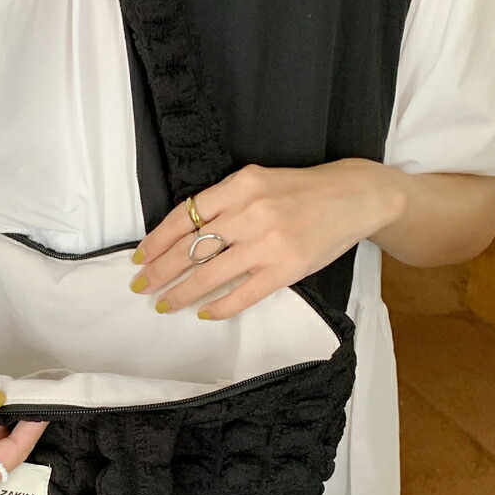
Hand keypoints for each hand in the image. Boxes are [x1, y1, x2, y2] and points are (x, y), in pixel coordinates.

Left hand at [127, 158, 405, 318]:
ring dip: (181, 293)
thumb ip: (224, 202)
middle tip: (141, 286)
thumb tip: (181, 233)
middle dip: (159, 271)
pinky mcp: (286, 269)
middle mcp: (251, 212)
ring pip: (210, 275)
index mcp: (240, 186)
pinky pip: (242, 294)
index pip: (184, 217)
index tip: (140, 258)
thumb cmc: (300, 190)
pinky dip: (219, 307)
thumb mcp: (258, 181)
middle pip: (190, 249)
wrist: (355, 197)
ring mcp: (269, 243)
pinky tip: (204, 313)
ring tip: (164, 304)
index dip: (156, 241)